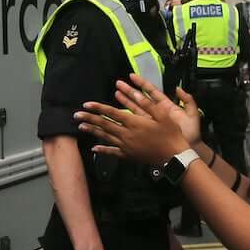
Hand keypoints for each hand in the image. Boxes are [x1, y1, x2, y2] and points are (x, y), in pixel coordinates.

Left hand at [75, 77, 197, 164]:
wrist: (173, 156)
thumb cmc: (170, 134)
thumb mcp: (162, 115)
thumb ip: (148, 104)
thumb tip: (135, 93)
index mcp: (134, 123)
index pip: (111, 113)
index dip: (98, 108)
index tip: (87, 104)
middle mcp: (127, 134)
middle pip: (104, 125)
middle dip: (89, 119)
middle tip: (76, 115)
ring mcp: (126, 146)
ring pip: (105, 137)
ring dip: (92, 131)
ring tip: (81, 126)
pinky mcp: (128, 155)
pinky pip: (112, 152)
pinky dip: (102, 150)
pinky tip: (94, 148)